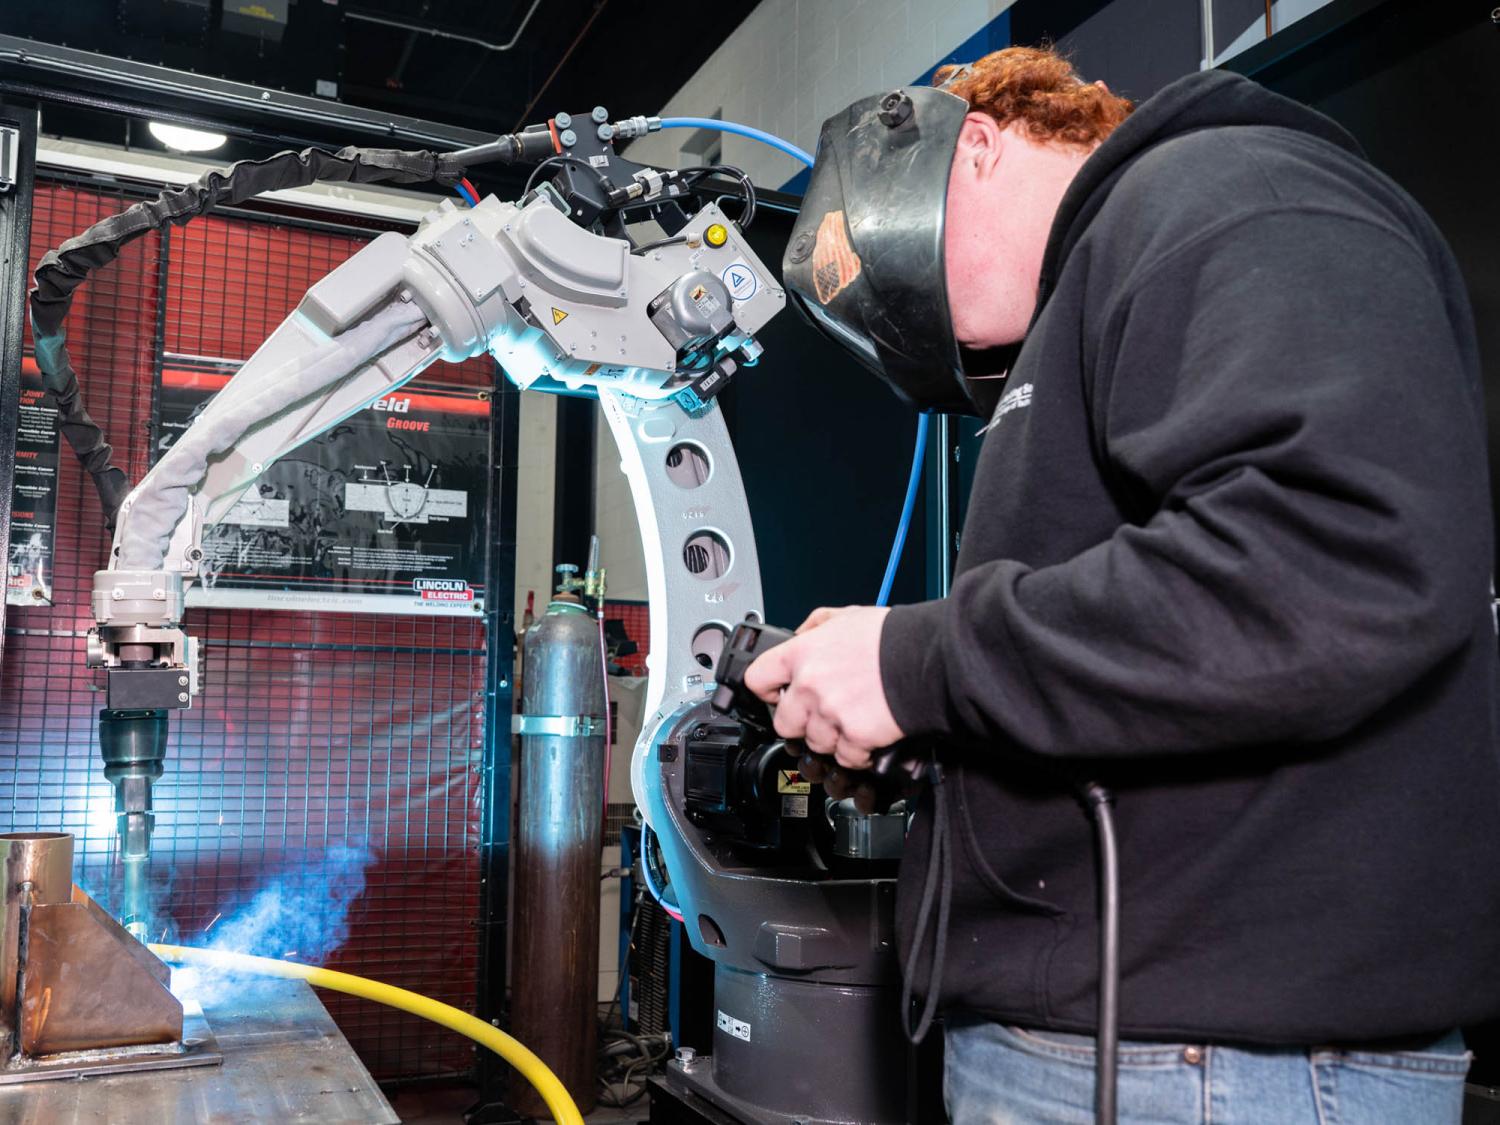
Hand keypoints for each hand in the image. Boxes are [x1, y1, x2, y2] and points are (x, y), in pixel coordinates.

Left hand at [743, 605, 903, 769]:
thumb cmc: (891, 636)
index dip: (768, 690)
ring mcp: (830, 714)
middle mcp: (809, 686)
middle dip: (801, 722)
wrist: (927, 658)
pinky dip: (857, 753)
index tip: (778, 694)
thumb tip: (800, 635)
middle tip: (823, 713)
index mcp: (801, 654)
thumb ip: (816, 625)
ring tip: (853, 720)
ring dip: (832, 738)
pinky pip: (845, 758)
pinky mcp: (854, 736)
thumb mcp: (847, 616)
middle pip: (784, 723)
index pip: (757, 679)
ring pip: (815, 744)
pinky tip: (868, 735)